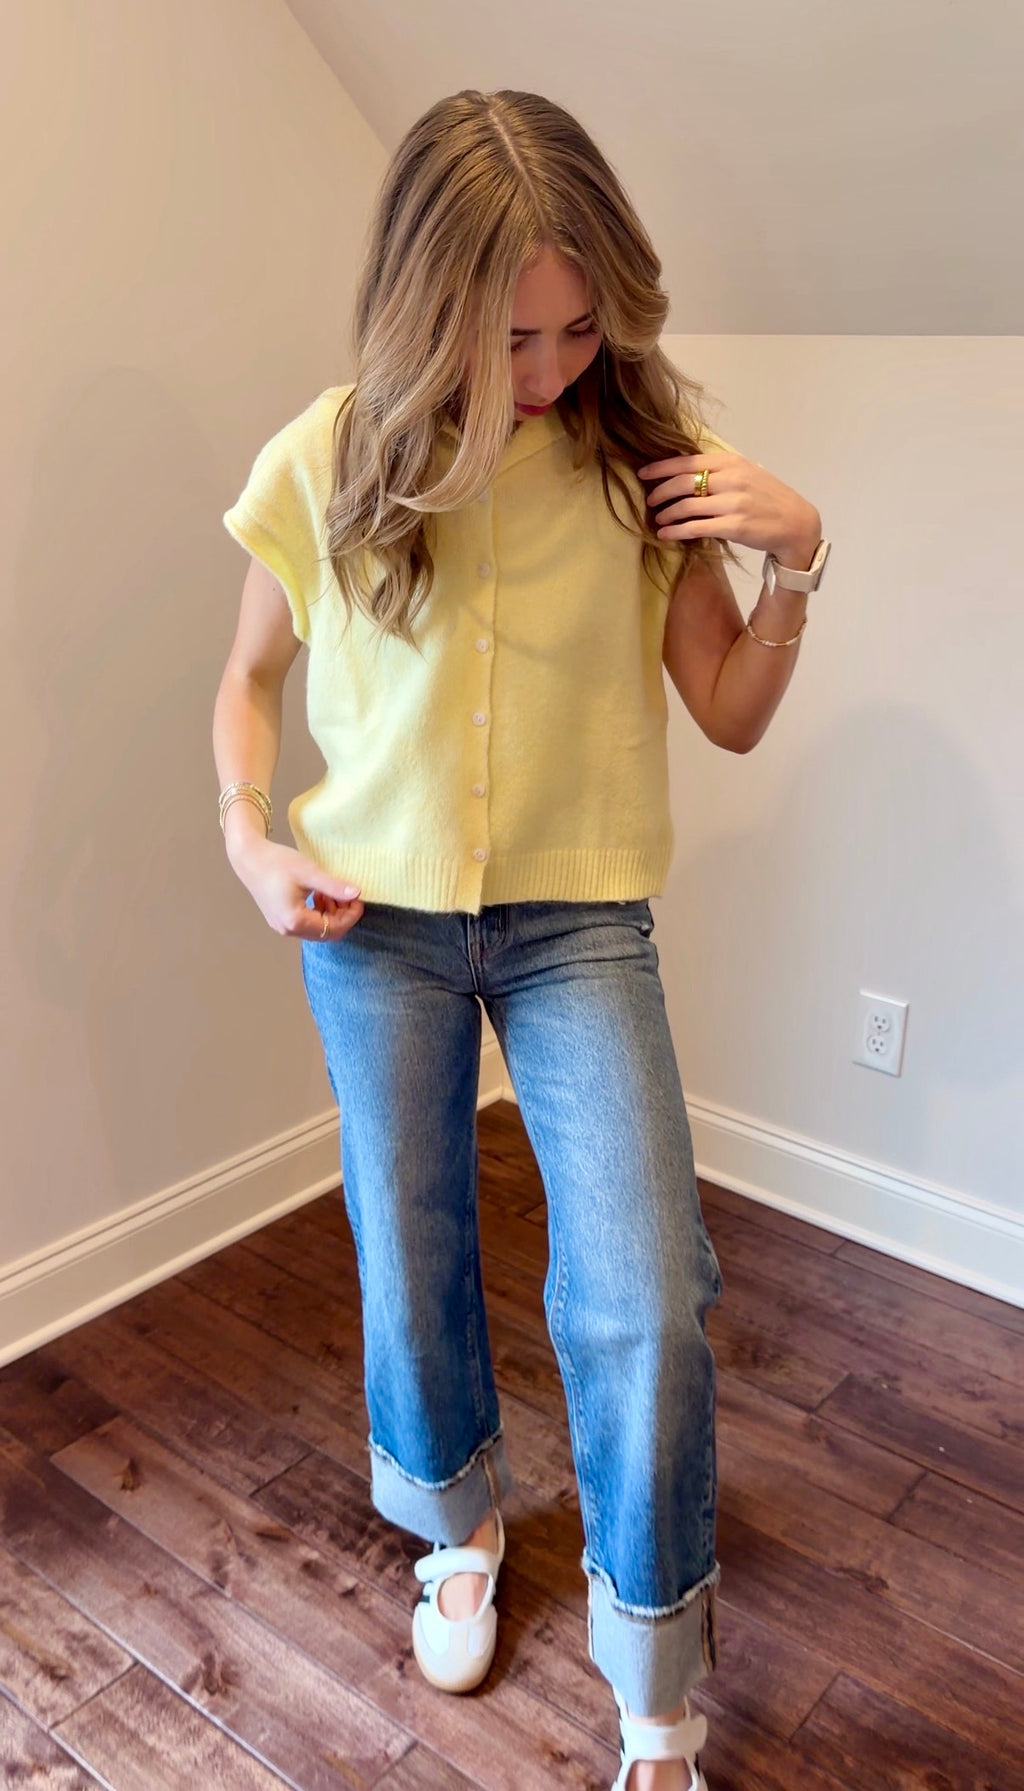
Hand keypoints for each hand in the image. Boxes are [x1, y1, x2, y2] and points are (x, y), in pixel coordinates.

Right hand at [232, 837, 363, 940]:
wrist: (249, 858)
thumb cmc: (276, 863)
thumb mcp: (309, 872)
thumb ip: (334, 886)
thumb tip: (357, 894)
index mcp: (295, 921)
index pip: (334, 929)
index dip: (350, 915)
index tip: (357, 897)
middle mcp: (288, 929)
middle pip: (326, 932)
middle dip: (341, 915)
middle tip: (346, 894)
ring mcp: (282, 926)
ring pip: (317, 929)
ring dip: (330, 913)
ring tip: (330, 891)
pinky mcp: (280, 919)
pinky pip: (306, 923)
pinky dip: (318, 912)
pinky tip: (318, 894)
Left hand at [637, 449, 820, 564]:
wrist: (796, 522)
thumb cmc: (768, 498)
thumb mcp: (747, 473)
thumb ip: (721, 470)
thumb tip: (687, 469)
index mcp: (732, 462)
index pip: (688, 461)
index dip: (661, 468)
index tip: (643, 473)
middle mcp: (731, 479)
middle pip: (682, 482)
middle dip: (660, 492)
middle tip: (650, 501)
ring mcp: (733, 503)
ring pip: (686, 506)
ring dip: (666, 514)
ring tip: (658, 519)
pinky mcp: (734, 526)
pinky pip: (696, 528)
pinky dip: (676, 531)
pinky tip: (665, 535)